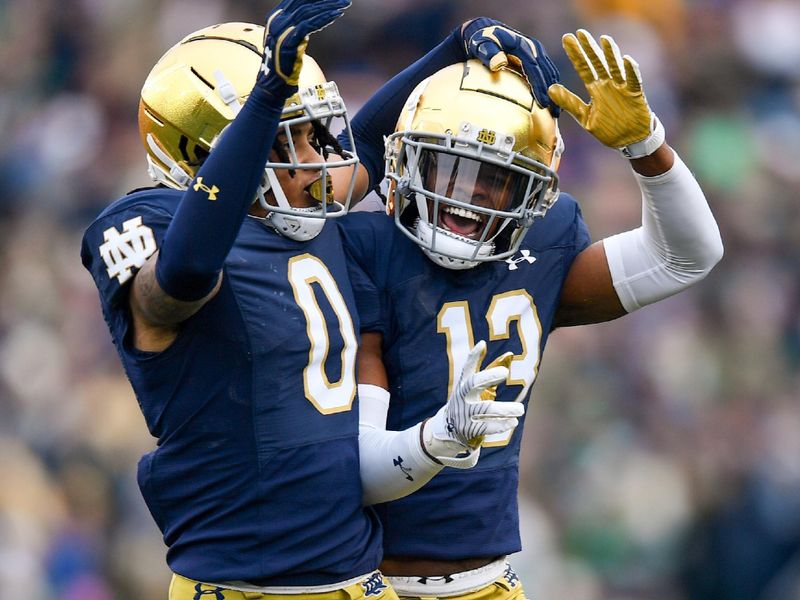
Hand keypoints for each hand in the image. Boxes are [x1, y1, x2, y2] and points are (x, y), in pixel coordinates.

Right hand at [259, 0, 350, 96]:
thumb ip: (297, 28)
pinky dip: (325, 18)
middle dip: (325, 1)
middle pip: (304, 3)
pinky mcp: (290, 39)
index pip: (297, 1)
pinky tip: (337, 15)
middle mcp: (278, 19)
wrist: (273, 83)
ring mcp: (283, 29)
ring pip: (309, 11)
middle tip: (343, 0)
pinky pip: (310, 24)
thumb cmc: (283, 66)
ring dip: (329, 7)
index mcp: (276, 17)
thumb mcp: (288, 40)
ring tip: (344, 5)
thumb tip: (310, 21)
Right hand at [423, 341, 523, 467]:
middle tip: (504, 372)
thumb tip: (510, 354)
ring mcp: (465, 414)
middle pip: (472, 384)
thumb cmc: (467, 402)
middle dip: (487, 377)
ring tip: (520, 409)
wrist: (446, 430)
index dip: (473, 356)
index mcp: (463, 385)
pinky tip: (513, 422)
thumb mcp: (475, 387)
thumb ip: (492, 372)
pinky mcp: (469, 430)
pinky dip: (501, 424)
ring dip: (504, 409)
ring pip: (485, 409)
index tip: (483, 344)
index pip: (467, 368)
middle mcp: (462, 397)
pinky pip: (486, 427)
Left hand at [461, 17, 560, 116]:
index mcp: (521, 46)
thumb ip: (488, 53)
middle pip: (546, 72)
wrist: (484, 32)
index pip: (534, 68)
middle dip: (551, 93)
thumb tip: (499, 64)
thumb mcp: (481, 45)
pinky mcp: (536, 57)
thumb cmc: (481, 42)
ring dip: (555, 91)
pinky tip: (551, 101)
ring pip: (550, 73)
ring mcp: (536, 52)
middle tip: (554, 113)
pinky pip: (547, 72)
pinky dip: (551, 86)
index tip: (542, 103)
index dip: (539, 86)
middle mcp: (533, 48)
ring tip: (556, 111)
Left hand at [547, 30, 663, 157]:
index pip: (584, 68)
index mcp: (595, 89)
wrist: (630, 141)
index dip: (575, 55)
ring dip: (610, 54)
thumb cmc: (609, 128)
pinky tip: (625, 59)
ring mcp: (621, 88)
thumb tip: (550, 89)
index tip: (567, 39)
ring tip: (604, 40)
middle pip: (598, 63)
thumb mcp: (585, 117)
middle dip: (589, 48)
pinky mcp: (635, 95)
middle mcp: (608, 85)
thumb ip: (570, 103)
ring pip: (615, 67)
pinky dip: (630, 71)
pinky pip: (633, 81)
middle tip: (580, 33)